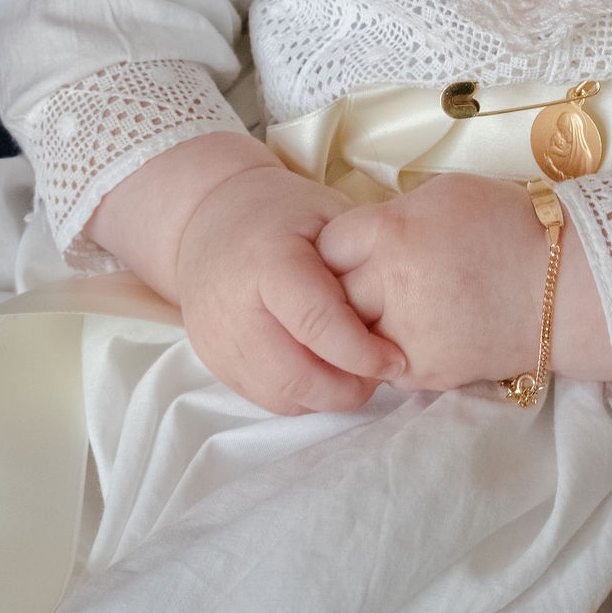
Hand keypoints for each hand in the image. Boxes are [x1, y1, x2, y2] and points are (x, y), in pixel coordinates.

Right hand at [88, 132, 405, 414]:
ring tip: (356, 373)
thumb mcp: (327, 215)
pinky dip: (303, 396)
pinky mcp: (213, 362)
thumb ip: (359, 257)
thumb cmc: (281, 213)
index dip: (361, 351)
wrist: (209, 220)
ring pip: (282, 397)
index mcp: (267, 262)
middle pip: (297, 375)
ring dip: (328, 397)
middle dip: (349, 386)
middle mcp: (234, 307)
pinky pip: (266, 399)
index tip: (396, 358)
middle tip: (381, 373)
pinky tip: (325, 372)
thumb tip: (402, 304)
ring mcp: (218, 340)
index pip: (315, 323)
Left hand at [317, 173, 611, 389]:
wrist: (565, 287)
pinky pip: (379, 364)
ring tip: (390, 305)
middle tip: (366, 278)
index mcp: (393, 233)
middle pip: (331, 293)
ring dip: (360, 322)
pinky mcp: (424, 373)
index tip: (353, 247)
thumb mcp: (445, 194)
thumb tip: (367, 235)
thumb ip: (395, 214)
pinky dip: (385, 349)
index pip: (328, 244)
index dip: (339, 244)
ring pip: (350, 335)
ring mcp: (405, 337)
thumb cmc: (510, 227)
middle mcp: (390, 286)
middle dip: (341, 285)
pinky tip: (411, 329)